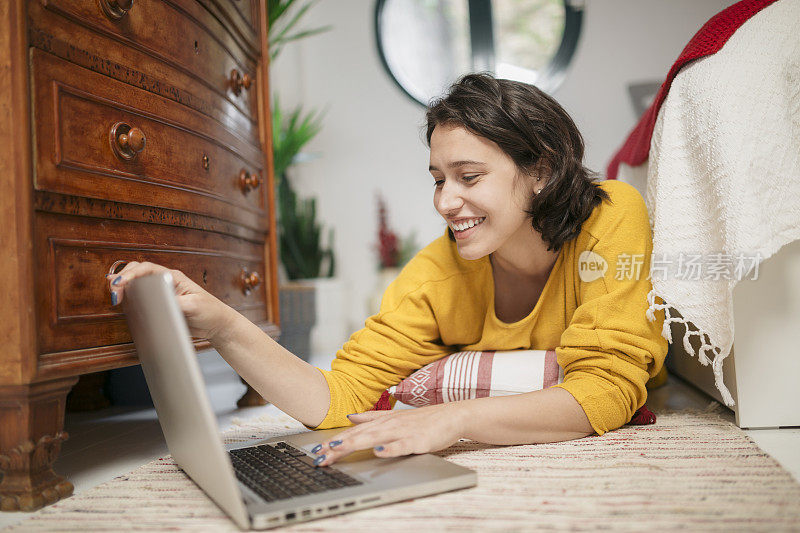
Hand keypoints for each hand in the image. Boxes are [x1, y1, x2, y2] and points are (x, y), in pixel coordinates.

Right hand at [106, 261, 234, 340]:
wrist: (216, 324)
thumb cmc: (210, 311)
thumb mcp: (194, 306)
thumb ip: (177, 303)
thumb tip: (160, 302)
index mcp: (173, 277)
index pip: (147, 269)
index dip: (131, 274)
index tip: (120, 284)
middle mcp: (165, 282)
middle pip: (138, 272)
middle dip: (123, 278)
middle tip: (114, 292)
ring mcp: (161, 293)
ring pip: (137, 284)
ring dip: (123, 287)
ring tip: (113, 295)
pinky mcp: (160, 305)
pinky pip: (141, 298)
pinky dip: (130, 298)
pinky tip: (122, 303)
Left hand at [309, 402, 466, 466]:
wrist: (451, 416)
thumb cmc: (422, 420)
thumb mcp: (394, 417)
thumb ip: (371, 418)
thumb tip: (351, 417)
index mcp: (382, 422)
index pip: (353, 433)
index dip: (334, 441)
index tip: (316, 451)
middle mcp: (389, 425)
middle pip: (359, 436)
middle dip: (338, 447)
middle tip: (319, 456)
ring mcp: (403, 432)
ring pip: (375, 438)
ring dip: (356, 444)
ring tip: (338, 450)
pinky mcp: (418, 440)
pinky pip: (402, 445)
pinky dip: (390, 449)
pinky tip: (379, 452)